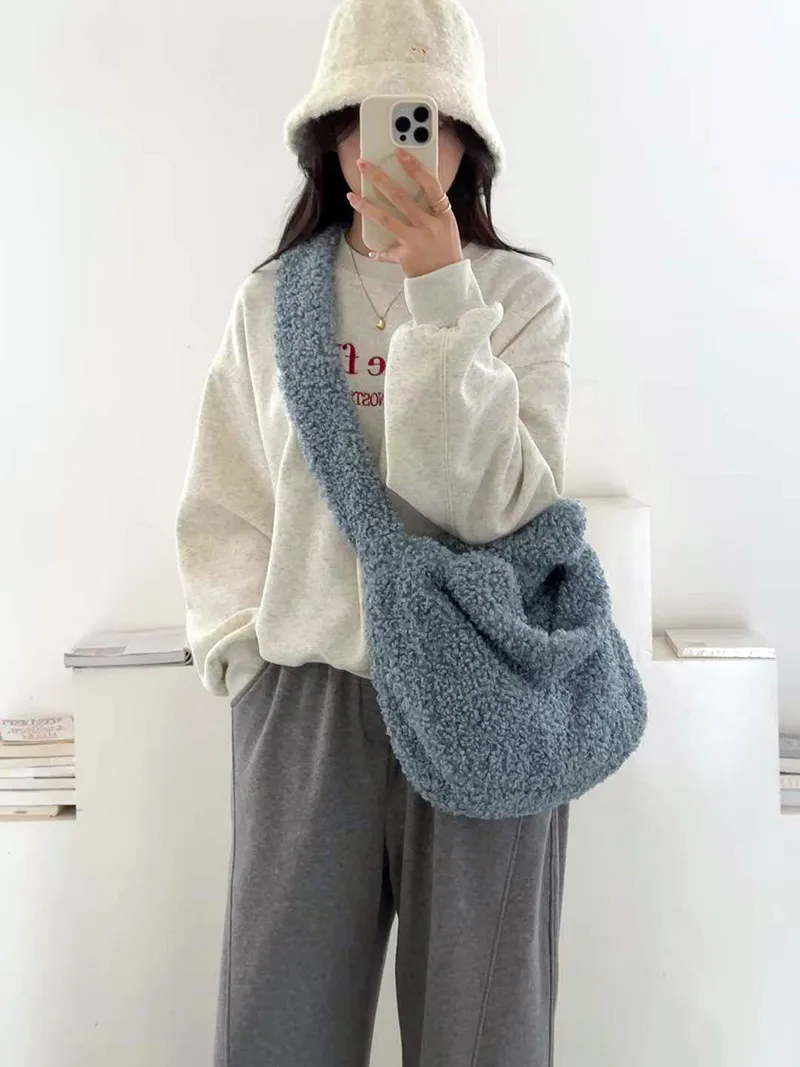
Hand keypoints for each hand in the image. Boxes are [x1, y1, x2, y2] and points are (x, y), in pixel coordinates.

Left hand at [346, 148, 462, 278]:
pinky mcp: (406, 256)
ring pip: (386, 219)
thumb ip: (432, 209)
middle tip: (363, 165)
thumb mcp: (447, 226)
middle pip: (400, 197)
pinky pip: (387, 251)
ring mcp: (417, 241)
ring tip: (352, 196)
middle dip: (379, 178)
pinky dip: (378, 252)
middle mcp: (429, 225)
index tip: (400, 152)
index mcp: (443, 214)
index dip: (415, 167)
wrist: (448, 281)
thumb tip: (410, 190)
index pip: (430, 184)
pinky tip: (371, 251)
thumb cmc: (446, 251)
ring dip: (366, 207)